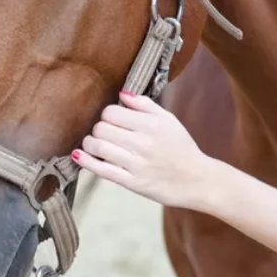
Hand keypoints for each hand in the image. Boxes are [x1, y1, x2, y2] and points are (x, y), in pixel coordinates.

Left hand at [72, 91, 212, 209]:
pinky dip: (86, 161)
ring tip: (93, 143)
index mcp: (152, 124)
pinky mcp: (132, 183)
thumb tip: (122, 94)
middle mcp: (143, 142)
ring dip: (89, 143)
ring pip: (98, 147)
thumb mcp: (169, 120)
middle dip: (98, 128)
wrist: (197, 179)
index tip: (113, 120)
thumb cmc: (182, 148)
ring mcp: (136, 164)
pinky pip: (102, 170)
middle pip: (101, 128)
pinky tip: (79, 155)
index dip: (108, 114)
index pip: (112, 112)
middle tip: (104, 133)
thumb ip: (145, 105)